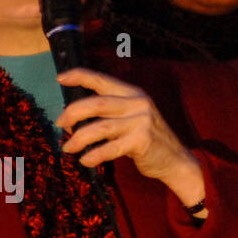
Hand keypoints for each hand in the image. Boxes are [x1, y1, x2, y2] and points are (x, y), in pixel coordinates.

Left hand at [54, 67, 205, 211]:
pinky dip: (93, 155)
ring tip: (68, 147)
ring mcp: (141, 121)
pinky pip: (110, 148)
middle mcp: (137, 103)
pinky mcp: (142, 140)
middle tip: (60, 125)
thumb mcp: (131, 117)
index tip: (60, 78)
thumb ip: (108, 112)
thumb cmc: (145, 138)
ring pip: (99, 127)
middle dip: (72, 114)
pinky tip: (85, 160)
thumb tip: (71, 117)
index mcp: (131, 93)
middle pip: (95, 104)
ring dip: (78, 138)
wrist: (177, 160)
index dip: (79, 76)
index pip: (101, 80)